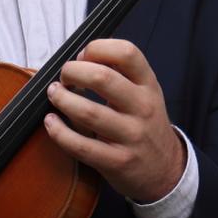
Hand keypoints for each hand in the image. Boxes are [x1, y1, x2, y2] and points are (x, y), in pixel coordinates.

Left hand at [43, 39, 185, 202]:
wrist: (166, 169)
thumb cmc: (145, 123)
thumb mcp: (144, 92)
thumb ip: (119, 72)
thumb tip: (81, 55)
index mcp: (148, 85)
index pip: (126, 53)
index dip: (97, 48)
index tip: (83, 55)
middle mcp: (143, 107)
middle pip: (102, 78)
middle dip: (72, 71)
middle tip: (64, 76)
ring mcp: (131, 136)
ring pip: (88, 112)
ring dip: (62, 99)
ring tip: (54, 94)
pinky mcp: (117, 162)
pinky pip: (81, 146)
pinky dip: (59, 132)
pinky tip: (51, 122)